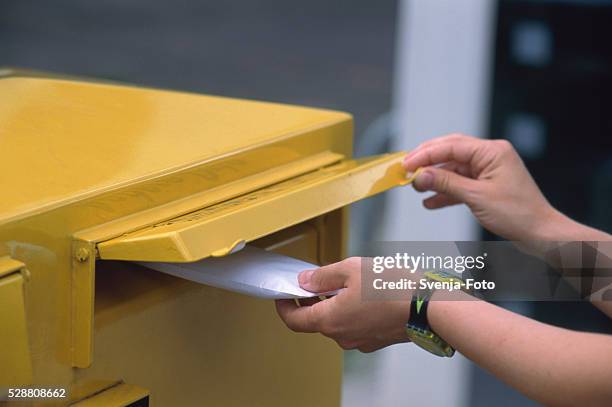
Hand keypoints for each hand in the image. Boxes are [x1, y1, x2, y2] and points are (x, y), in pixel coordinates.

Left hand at [275, 257, 410, 352]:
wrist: (429, 306)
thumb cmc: (392, 287)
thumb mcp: (350, 269)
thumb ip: (322, 276)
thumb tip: (304, 282)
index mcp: (330, 320)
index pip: (294, 320)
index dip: (284, 307)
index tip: (283, 295)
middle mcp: (342, 336)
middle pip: (316, 320)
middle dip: (312, 300)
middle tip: (317, 280)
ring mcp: (360, 341)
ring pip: (337, 322)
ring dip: (334, 305)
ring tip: (347, 282)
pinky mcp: (376, 340)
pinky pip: (355, 326)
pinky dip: (351, 311)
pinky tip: (364, 294)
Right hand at [403, 134, 558, 240]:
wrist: (540, 234)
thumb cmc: (517, 214)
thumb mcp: (476, 197)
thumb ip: (446, 183)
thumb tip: (420, 175)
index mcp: (492, 151)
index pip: (451, 146)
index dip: (425, 154)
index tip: (406, 164)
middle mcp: (490, 156)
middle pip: (450, 152)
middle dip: (427, 162)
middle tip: (406, 170)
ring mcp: (488, 171)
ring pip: (453, 170)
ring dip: (434, 179)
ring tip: (416, 188)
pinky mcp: (486, 186)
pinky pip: (460, 184)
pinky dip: (445, 193)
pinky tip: (430, 202)